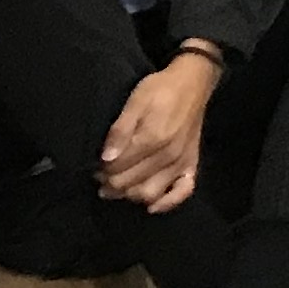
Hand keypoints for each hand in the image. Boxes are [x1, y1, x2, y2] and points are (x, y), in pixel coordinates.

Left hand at [96, 52, 215, 211]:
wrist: (193, 82)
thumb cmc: (160, 89)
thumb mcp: (135, 100)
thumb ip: (120, 130)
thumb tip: (106, 159)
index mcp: (152, 138)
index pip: (117, 168)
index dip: (101, 170)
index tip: (95, 166)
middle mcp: (168, 155)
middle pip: (130, 183)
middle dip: (110, 184)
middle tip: (101, 177)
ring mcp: (181, 162)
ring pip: (150, 193)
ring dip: (130, 195)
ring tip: (119, 186)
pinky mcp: (192, 164)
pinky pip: (183, 192)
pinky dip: (167, 203)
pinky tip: (152, 205)